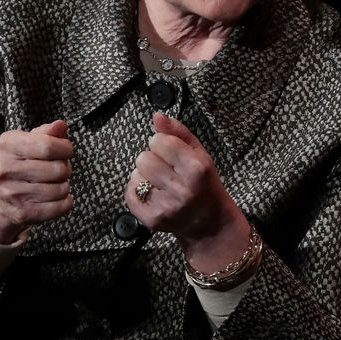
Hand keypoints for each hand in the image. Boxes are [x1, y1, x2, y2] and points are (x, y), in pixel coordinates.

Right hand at [0, 119, 74, 243]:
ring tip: (54, 182)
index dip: (65, 148)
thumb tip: (61, 125)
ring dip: (64, 185)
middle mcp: (6, 169)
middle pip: (57, 169)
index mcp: (7, 145)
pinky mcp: (23, 213)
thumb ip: (47, 132)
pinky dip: (65, 201)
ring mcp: (13, 193)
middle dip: (65, 167)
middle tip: (58, 168)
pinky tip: (54, 196)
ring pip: (61, 189)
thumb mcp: (26, 142)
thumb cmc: (18, 164)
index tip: (66, 150)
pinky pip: (61, 206)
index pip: (48, 146)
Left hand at [124, 113, 250, 271]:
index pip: (159, 141)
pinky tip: (153, 194)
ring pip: (135, 175)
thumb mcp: (200, 154)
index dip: (162, 144)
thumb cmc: (204, 183)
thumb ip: (178, 132)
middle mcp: (181, 188)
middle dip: (152, 160)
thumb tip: (157, 116)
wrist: (210, 224)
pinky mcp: (152, 220)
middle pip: (143, 158)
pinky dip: (138, 191)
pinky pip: (130, 194)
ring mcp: (165, 206)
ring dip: (145, 176)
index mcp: (196, 168)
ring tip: (161, 183)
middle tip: (166, 170)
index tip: (171, 153)